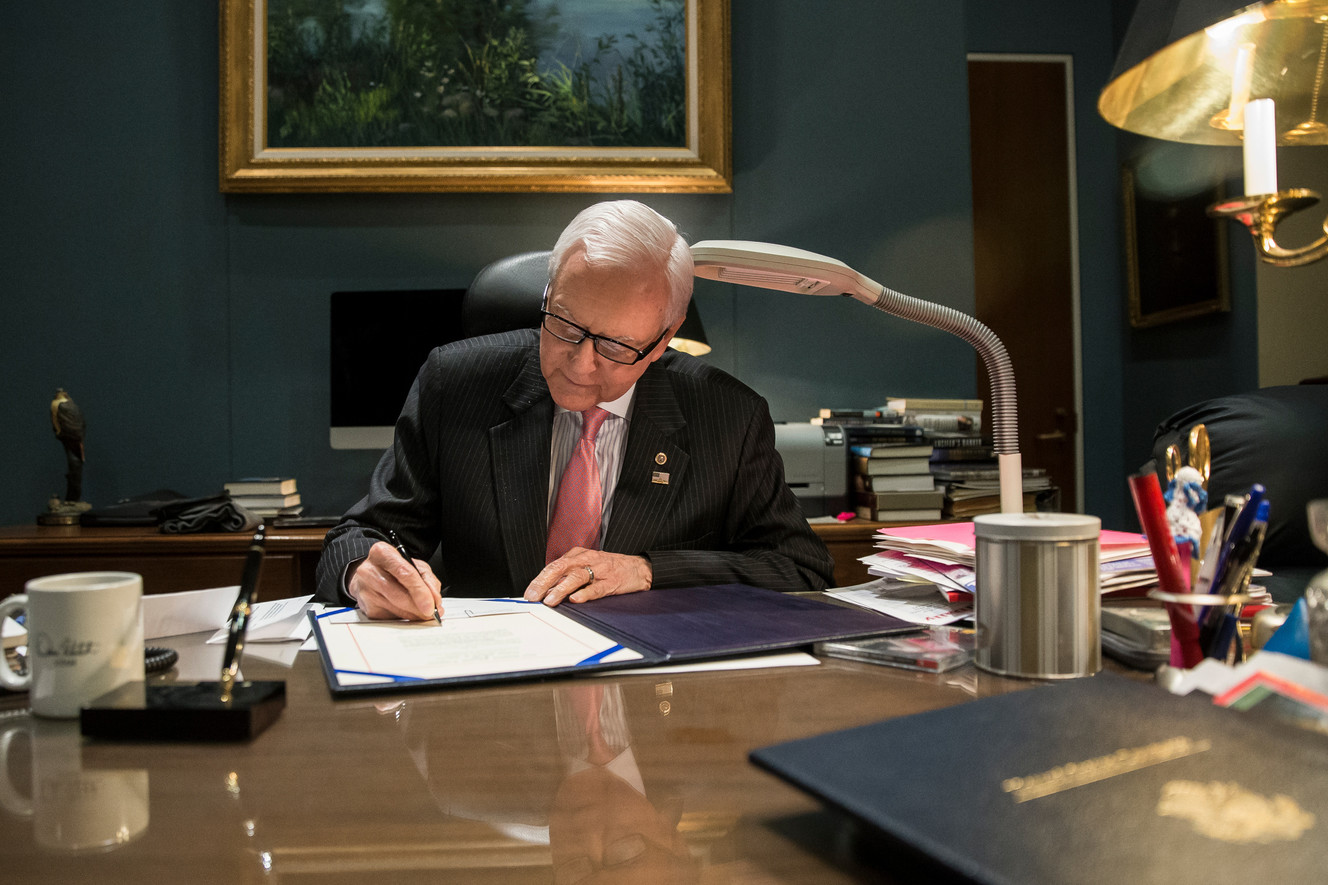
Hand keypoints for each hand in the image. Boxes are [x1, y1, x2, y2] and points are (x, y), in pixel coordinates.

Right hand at [347, 541, 443, 620]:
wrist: (370, 573)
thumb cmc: (393, 568)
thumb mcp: (414, 564)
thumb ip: (428, 579)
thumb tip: (434, 600)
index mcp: (383, 554)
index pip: (405, 574)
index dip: (420, 592)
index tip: (432, 606)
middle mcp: (370, 571)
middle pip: (399, 596)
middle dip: (419, 608)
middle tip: (432, 613)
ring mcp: (366, 591)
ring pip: (396, 610)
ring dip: (414, 615)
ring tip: (423, 612)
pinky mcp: (366, 607)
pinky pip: (389, 618)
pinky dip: (403, 617)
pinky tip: (407, 611)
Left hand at [525, 549, 651, 605]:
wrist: (638, 567)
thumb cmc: (609, 567)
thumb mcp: (586, 564)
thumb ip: (567, 575)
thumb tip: (546, 590)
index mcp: (578, 555)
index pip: (554, 566)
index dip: (540, 579)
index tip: (529, 592)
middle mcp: (587, 560)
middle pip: (561, 568)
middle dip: (544, 583)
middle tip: (533, 596)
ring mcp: (599, 571)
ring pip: (576, 577)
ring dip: (561, 589)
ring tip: (550, 600)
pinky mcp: (611, 582)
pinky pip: (596, 588)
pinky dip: (585, 594)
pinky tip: (575, 599)